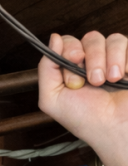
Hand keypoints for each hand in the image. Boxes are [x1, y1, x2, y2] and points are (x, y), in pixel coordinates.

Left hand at [39, 32, 127, 165]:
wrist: (113, 127)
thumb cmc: (83, 118)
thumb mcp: (52, 98)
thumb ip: (46, 70)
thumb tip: (53, 38)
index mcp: (71, 69)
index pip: (68, 42)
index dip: (70, 48)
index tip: (75, 61)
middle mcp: (91, 61)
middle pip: (90, 38)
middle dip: (91, 58)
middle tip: (94, 80)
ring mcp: (113, 59)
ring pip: (112, 39)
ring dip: (109, 60)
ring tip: (109, 81)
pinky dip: (125, 60)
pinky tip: (123, 77)